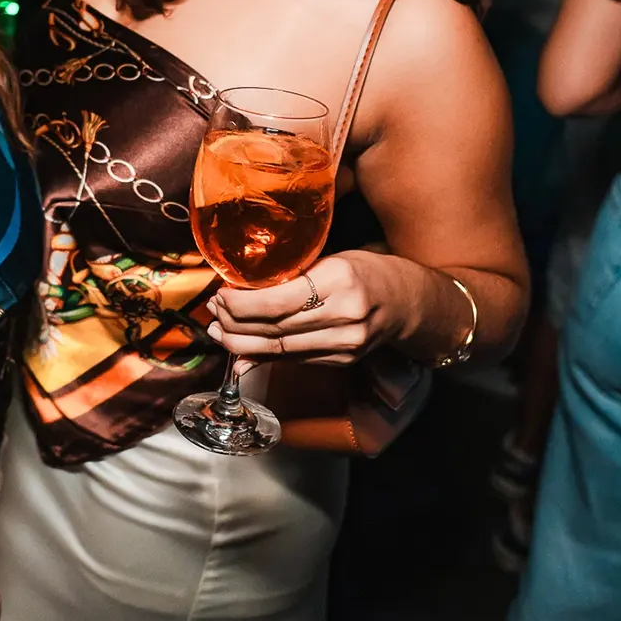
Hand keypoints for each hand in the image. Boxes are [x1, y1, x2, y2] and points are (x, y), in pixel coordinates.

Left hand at [207, 252, 386, 366]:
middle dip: (234, 324)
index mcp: (340, 280)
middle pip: (274, 329)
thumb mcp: (331, 259)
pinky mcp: (343, 361)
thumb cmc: (366, 271)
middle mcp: (344, 316)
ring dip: (242, 344)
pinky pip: (294, 361)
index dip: (240, 304)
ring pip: (280, 350)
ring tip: (219, 333)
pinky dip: (263, 357)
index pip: (277, 302)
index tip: (220, 295)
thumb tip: (240, 293)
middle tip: (212, 315)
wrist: (407, 302)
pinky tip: (241, 351)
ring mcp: (345, 344)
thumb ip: (291, 276)